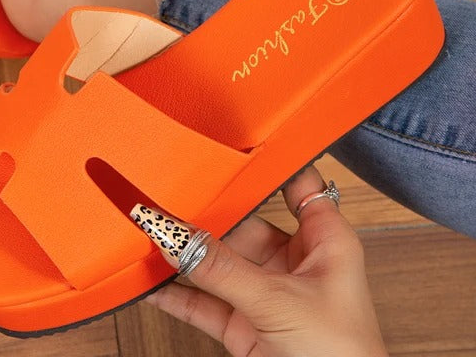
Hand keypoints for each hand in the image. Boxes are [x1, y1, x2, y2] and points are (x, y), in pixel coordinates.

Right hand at [136, 166, 388, 356]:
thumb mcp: (277, 302)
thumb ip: (221, 268)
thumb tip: (174, 235)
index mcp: (326, 241)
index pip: (296, 185)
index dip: (267, 165)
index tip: (230, 146)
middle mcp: (297, 263)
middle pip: (245, 224)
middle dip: (210, 216)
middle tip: (171, 194)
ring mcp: (269, 296)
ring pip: (221, 264)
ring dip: (187, 255)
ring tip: (150, 233)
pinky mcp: (247, 328)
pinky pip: (205, 302)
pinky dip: (178, 294)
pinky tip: (150, 281)